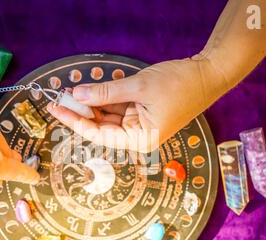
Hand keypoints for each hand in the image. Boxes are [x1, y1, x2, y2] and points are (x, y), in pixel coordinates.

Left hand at [47, 56, 227, 152]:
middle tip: (60, 98)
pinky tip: (88, 91)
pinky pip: (117, 107)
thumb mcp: (139, 87)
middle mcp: (138, 136)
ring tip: (69, 93)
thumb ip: (106, 92)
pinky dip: (103, 99)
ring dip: (90, 105)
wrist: (208, 74)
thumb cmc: (181, 85)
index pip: (99, 135)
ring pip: (107, 117)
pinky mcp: (141, 112)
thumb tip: (78, 94)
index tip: (57, 110)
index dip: (75, 122)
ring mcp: (139, 124)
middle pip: (101, 127)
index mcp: (140, 140)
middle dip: (81, 112)